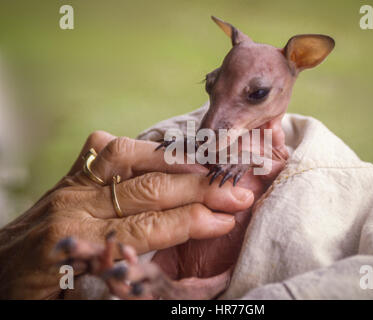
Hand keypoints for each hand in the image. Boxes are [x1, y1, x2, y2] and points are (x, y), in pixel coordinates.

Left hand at [0, 131, 253, 298]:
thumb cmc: (37, 293)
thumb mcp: (80, 299)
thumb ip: (124, 278)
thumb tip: (177, 264)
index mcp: (80, 245)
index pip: (152, 227)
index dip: (194, 221)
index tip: (227, 219)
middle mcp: (76, 208)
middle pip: (150, 191)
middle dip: (200, 189)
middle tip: (237, 189)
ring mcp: (72, 185)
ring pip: (128, 158)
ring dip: (176, 160)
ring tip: (212, 165)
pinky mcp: (71, 174)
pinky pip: (106, 148)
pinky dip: (142, 146)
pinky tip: (167, 152)